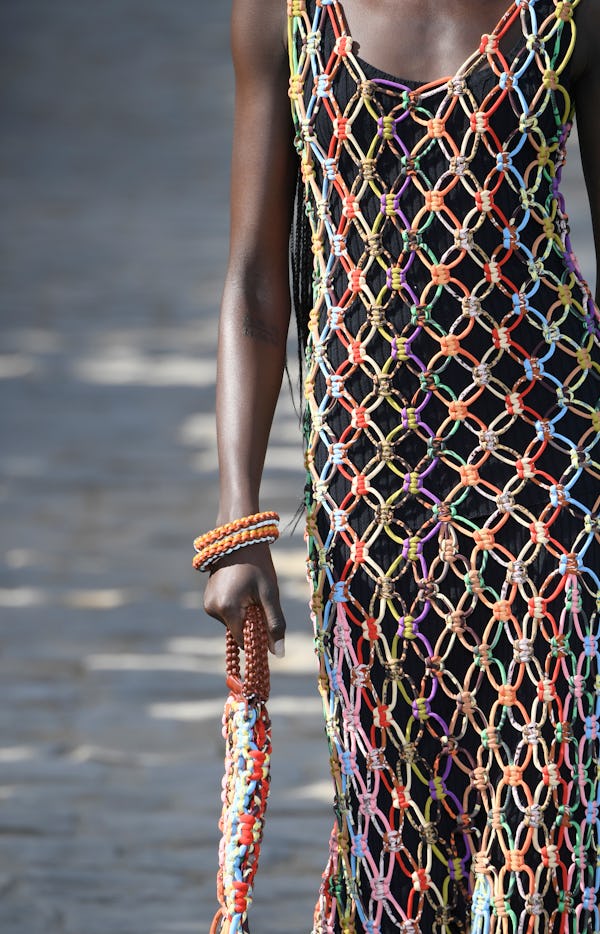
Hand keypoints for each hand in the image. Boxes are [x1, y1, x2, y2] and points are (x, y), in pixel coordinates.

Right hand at [203, 542, 285, 656]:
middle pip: (238, 631)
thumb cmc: (257, 564)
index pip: (244, 641)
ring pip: (233, 622)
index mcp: (227, 609)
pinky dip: (237, 607)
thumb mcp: (270, 593)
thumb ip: (275, 624)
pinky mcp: (207, 598)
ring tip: (251, 590)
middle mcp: (212, 609)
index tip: (269, 627)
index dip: (259, 639)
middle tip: (262, 600)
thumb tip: (278, 653)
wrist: (239, 538)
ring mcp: (208, 603)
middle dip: (253, 623)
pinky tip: (242, 588)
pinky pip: (226, 612)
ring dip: (245, 614)